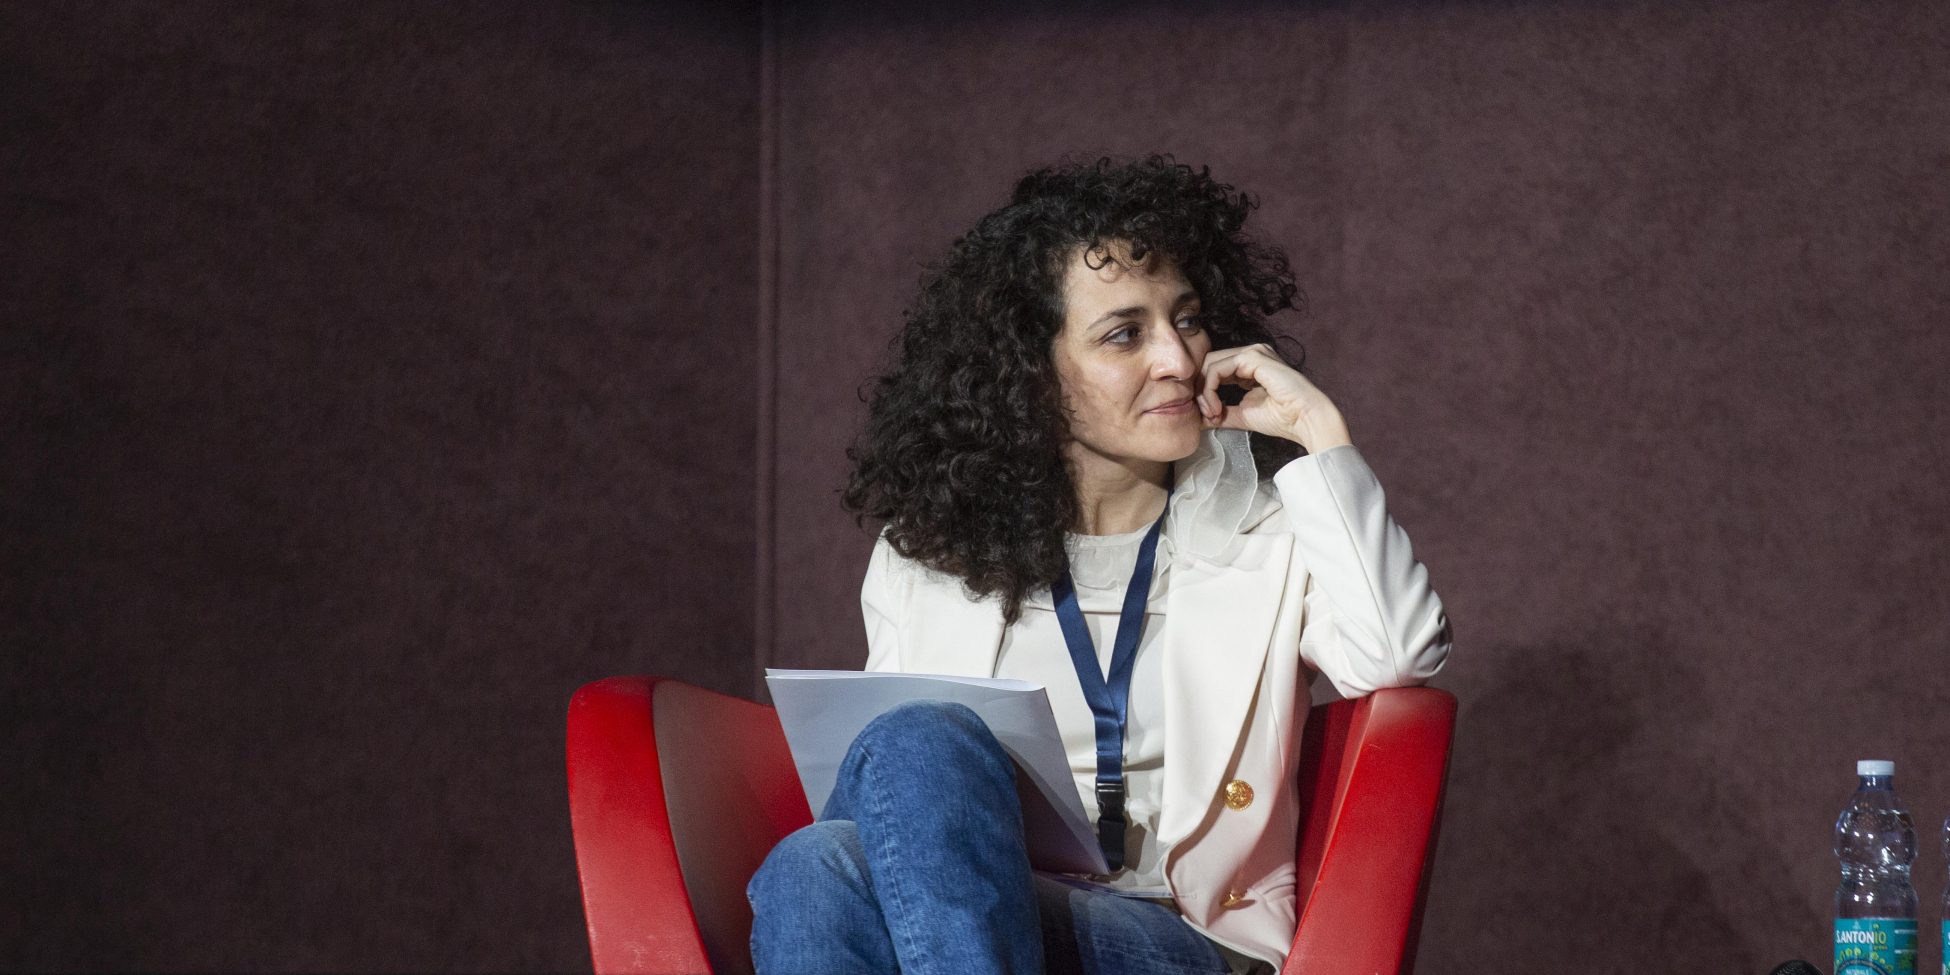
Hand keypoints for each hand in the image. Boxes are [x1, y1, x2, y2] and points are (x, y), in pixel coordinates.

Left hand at [1194, 343, 1352, 452]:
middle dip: (1200, 390)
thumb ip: (1221, 413)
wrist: (1305, 420)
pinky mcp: (1252, 358)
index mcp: (1249, 365)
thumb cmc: (1282, 418)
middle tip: (1206, 415)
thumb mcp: (1242, 415)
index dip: (1204, 393)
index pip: (1214, 369)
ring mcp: (1252, 353)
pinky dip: (1210, 390)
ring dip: (1204, 392)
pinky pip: (1217, 369)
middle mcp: (1250, 354)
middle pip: (1208, 363)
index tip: (1210, 418)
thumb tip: (1198, 418)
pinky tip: (1217, 408)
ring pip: (1209, 364)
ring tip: (1212, 414)